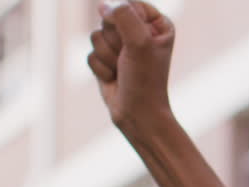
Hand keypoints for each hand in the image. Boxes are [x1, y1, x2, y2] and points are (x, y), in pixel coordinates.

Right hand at [87, 1, 175, 135]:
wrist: (138, 114)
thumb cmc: (145, 80)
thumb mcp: (139, 42)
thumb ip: (123, 15)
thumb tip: (103, 5)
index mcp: (158, 24)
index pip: (129, 4)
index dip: (125, 21)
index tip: (135, 41)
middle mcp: (140, 32)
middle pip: (109, 18)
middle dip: (115, 41)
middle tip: (128, 59)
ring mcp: (122, 46)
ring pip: (96, 35)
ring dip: (107, 56)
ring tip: (122, 70)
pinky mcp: (107, 59)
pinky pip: (90, 53)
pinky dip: (100, 68)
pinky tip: (114, 78)